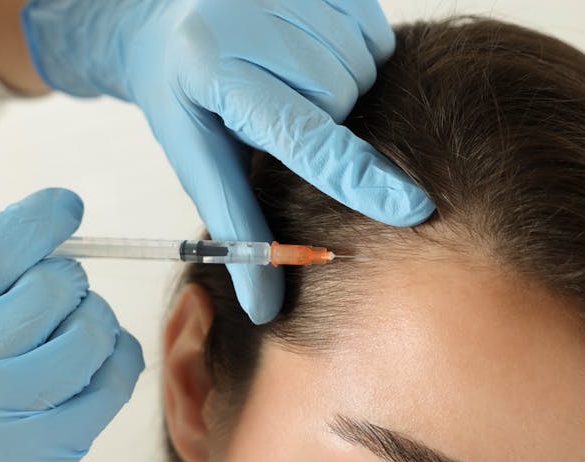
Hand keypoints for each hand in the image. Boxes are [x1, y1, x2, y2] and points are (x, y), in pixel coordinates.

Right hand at [0, 188, 143, 461]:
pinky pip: (114, 380)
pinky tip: (95, 362)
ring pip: (91, 330)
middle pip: (54, 286)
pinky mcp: (50, 452)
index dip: (42, 218)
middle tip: (55, 297)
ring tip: (72, 333)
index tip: (65, 207)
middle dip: (66, 280)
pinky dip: (117, 358)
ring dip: (94, 320)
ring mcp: (7, 414)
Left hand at [21, 0, 435, 323]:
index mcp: (216, 72)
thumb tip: (266, 309)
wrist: (171, 14)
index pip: (305, 137)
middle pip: (342, 102)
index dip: (360, 178)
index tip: (413, 208)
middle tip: (283, 116)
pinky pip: (373, 37)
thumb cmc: (186, 97)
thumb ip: (239, 226)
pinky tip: (313, 60)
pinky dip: (356, 59)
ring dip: (342, 93)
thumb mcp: (198, 161)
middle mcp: (252, 20)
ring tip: (294, 85)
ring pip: (362, 70)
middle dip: (329, 125)